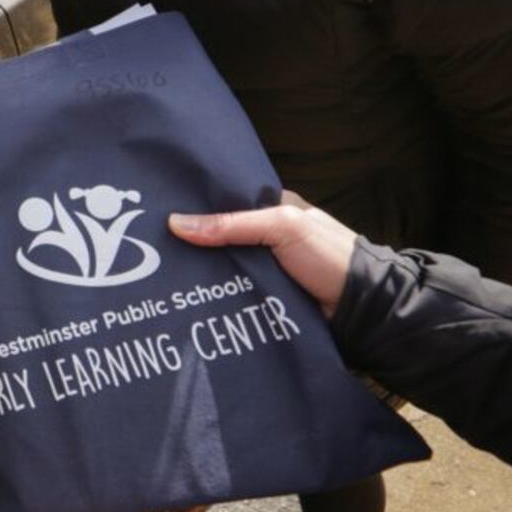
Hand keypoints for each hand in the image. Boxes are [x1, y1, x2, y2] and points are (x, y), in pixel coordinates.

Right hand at [169, 191, 356, 318]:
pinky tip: (184, 299)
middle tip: (149, 247)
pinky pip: (233, 295)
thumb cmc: (329, 255)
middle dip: (192, 244)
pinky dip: (214, 298)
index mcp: (274, 210)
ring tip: (156, 276)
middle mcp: (267, 238)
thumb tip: (176, 223)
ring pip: (224, 269)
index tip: (160, 210)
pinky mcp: (265, 298)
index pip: (227, 203)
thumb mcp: (280, 227)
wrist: (363, 308)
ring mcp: (265, 270)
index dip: (197, 207)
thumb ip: (232, 224)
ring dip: (200, 275)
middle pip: (220, 239)